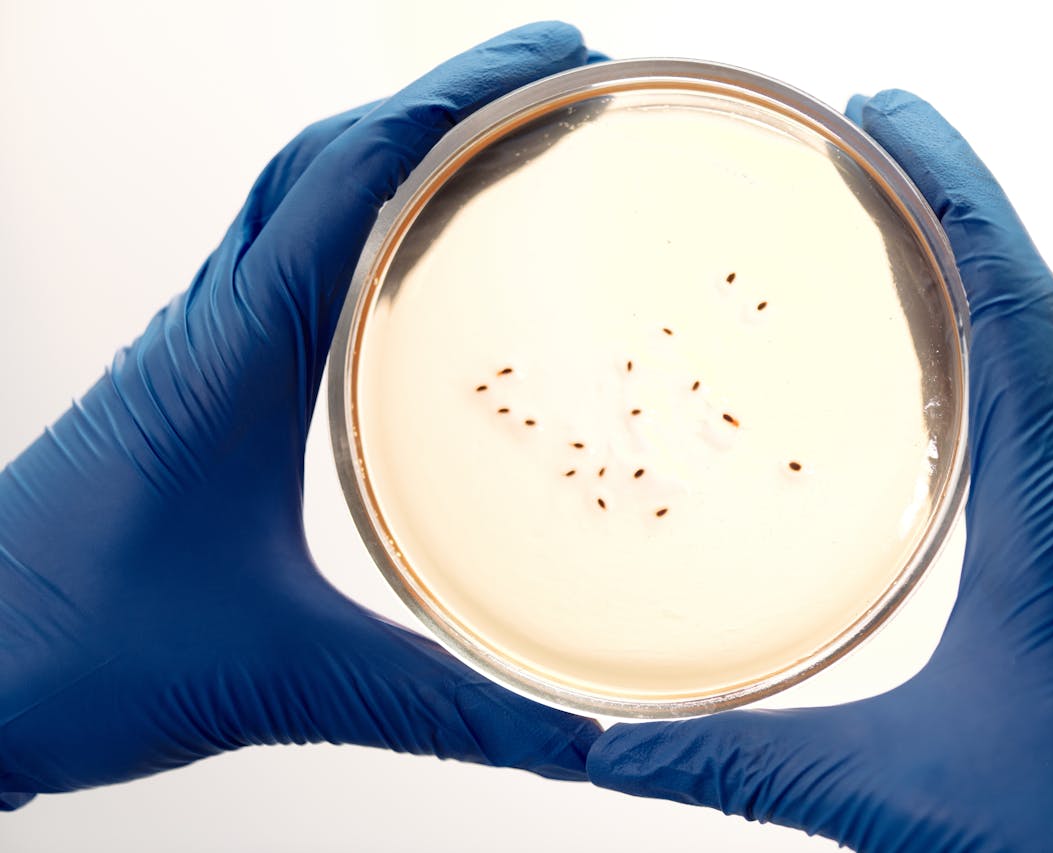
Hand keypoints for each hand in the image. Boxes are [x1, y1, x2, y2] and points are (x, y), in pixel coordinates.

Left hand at [0, 22, 600, 809]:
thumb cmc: (66, 657)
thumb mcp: (285, 677)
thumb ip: (444, 710)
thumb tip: (572, 741)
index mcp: (232, 356)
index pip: (356, 177)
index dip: (463, 101)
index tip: (553, 62)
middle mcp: (209, 327)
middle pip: (327, 154)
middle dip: (443, 96)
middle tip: (546, 77)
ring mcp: (192, 350)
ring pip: (294, 195)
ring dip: (391, 146)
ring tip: (489, 137)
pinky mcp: (187, 386)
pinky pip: (276, 256)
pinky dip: (349, 215)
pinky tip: (395, 256)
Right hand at [587, 90, 1052, 850]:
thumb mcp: (891, 789)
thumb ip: (741, 765)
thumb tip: (614, 752)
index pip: (1015, 312)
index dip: (954, 201)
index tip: (889, 123)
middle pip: (1029, 298)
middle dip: (954, 198)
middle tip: (875, 132)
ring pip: (1044, 344)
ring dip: (977, 259)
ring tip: (896, 204)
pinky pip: (1044, 402)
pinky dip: (994, 336)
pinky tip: (938, 344)